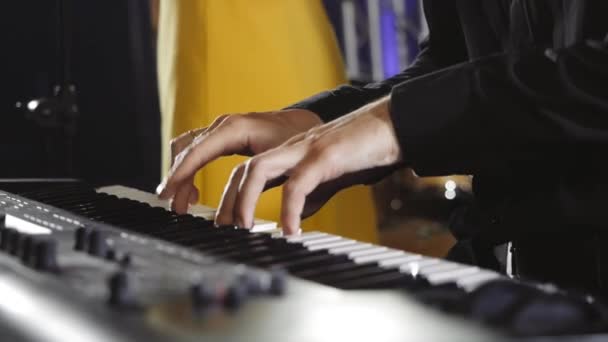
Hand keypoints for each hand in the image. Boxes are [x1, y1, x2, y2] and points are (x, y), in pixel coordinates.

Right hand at [157, 109, 322, 212]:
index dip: (180, 174)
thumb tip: (250, 207)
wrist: (307, 122)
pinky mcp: (223, 137)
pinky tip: (194, 192)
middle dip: (177, 179)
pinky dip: (190, 169)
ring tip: (184, 204)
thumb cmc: (298, 140)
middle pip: (186, 150)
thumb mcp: (283, 160)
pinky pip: (196, 151)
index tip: (167, 194)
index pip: (197, 151)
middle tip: (175, 207)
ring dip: (182, 176)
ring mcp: (222, 129)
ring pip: (187, 150)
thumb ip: (264, 180)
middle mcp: (224, 125)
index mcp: (235, 128)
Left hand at [216, 97, 402, 233]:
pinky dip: (289, 209)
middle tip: (223, 231)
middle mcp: (290, 149)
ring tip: (245, 229)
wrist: (392, 127)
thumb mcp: (328, 179)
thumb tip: (294, 220)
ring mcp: (305, 149)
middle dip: (228, 201)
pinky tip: (290, 230)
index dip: (230, 197)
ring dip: (245, 201)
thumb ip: (308, 196)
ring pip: (258, 169)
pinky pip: (298, 184)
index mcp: (289, 155)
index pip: (246, 171)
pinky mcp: (325, 155)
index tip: (225, 224)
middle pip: (243, 169)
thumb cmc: (362, 152)